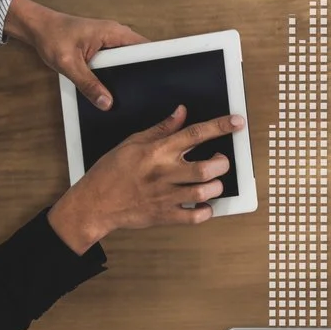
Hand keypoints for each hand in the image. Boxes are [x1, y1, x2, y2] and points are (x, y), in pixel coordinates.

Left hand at [5, 0, 143, 109]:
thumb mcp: (68, 64)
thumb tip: (107, 103)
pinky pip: (118, 61)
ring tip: (124, 91)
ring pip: (130, 61)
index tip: (159, 80)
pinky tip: (109, 84)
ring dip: (127, 74)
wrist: (37, 27)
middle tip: (140, 93)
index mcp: (115, 33)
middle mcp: (117, 34)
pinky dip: (116, 72)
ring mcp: (112, 40)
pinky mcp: (105, 46)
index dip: (156, 63)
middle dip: (141, 74)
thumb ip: (88, 84)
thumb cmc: (51, 37)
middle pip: (141, 56)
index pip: (148, 48)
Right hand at [47, 106, 243, 252]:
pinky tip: (204, 205)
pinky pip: (195, 217)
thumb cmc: (111, 171)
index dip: (219, 126)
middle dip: (222, 164)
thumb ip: (161, 128)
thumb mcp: (132, 142)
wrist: (94, 204)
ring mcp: (165, 196)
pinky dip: (206, 212)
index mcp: (157, 152)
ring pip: (204, 192)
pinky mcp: (165, 216)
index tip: (237, 122)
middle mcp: (164, 173)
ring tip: (213, 183)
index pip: (194, 134)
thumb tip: (181, 112)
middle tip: (220, 161)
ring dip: (216, 187)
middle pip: (206, 168)